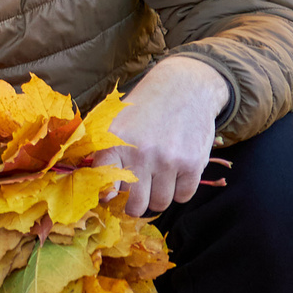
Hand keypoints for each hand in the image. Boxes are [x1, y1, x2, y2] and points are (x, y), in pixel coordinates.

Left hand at [90, 55, 229, 216]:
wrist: (183, 87)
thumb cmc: (144, 109)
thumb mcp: (114, 123)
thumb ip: (102, 154)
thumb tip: (100, 194)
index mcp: (114, 144)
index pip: (105, 188)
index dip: (109, 198)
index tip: (112, 197)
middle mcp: (139, 154)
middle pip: (135, 205)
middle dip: (135, 205)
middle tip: (137, 197)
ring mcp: (167, 160)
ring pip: (160, 203)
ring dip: (158, 198)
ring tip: (157, 181)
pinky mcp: (192, 163)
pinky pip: (183, 197)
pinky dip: (179, 191)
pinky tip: (175, 175)